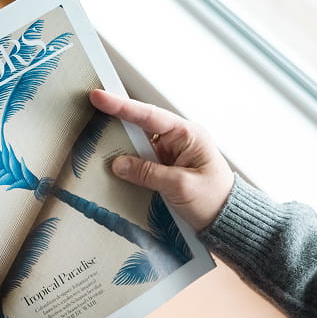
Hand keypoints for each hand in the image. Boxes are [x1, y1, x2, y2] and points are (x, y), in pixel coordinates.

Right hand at [90, 89, 233, 231]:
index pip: (150, 116)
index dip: (122, 106)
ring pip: (138, 145)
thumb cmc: (214, 199)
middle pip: (140, 126)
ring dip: (121, 147)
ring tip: (97, 145)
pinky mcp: (164, 168)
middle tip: (90, 111)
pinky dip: (128, 164)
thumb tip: (118, 164)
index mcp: (188, 135)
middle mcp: (178, 140)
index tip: (99, 97)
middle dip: (117, 121)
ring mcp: (170, 154)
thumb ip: (148, 173)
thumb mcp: (180, 186)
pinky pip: (141, 162)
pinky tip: (113, 167)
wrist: (226, 220)